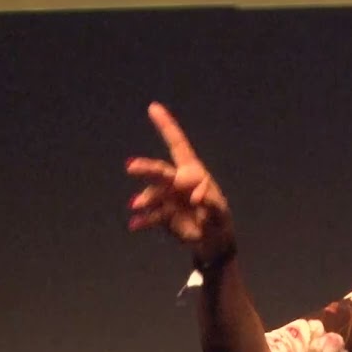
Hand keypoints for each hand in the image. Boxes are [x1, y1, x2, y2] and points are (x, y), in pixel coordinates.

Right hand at [126, 102, 234, 262]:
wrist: (211, 243)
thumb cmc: (219, 223)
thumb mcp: (220, 215)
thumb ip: (211, 204)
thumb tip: (198, 195)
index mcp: (194, 174)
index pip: (178, 145)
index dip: (166, 126)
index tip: (153, 108)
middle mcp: (177, 182)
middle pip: (160, 171)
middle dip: (146, 168)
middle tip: (131, 167)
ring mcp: (167, 197)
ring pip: (152, 193)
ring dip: (144, 198)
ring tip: (137, 207)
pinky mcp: (162, 214)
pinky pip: (150, 215)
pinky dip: (143, 220)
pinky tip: (136, 225)